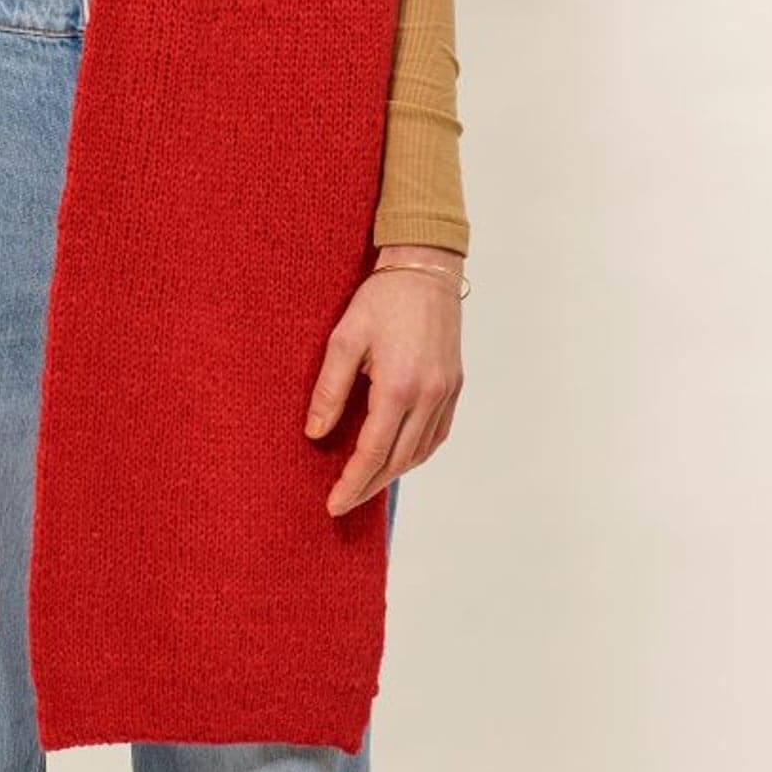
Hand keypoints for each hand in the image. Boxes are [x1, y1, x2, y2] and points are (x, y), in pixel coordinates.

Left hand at [304, 254, 465, 515]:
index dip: (352, 483)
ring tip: (365, 484)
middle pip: (397, 460)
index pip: (372, 452)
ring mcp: (446, 392)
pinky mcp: (455, 385)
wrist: (426, 267)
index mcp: (398, 386)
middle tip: (343, 503)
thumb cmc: (381, 298)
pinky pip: (436, 434)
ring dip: (392, 474)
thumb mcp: (344, 339)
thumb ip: (330, 390)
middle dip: (368, 486)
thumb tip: (315, 433)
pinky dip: (416, 453)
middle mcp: (428, 396)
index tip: (333, 504)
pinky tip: (397, 457)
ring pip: (420, 451)